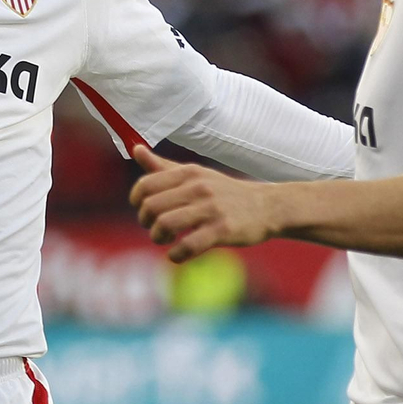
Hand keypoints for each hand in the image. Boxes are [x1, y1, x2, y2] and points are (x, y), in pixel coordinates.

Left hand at [129, 145, 277, 261]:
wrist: (266, 206)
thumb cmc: (224, 192)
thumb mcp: (195, 174)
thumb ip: (163, 166)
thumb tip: (136, 149)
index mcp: (188, 172)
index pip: (146, 185)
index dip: (136, 201)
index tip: (143, 210)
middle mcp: (197, 187)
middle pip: (151, 207)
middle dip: (145, 222)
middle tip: (154, 228)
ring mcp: (210, 208)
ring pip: (165, 224)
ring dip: (158, 238)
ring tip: (164, 240)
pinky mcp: (222, 230)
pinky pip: (188, 245)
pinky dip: (176, 255)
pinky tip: (178, 254)